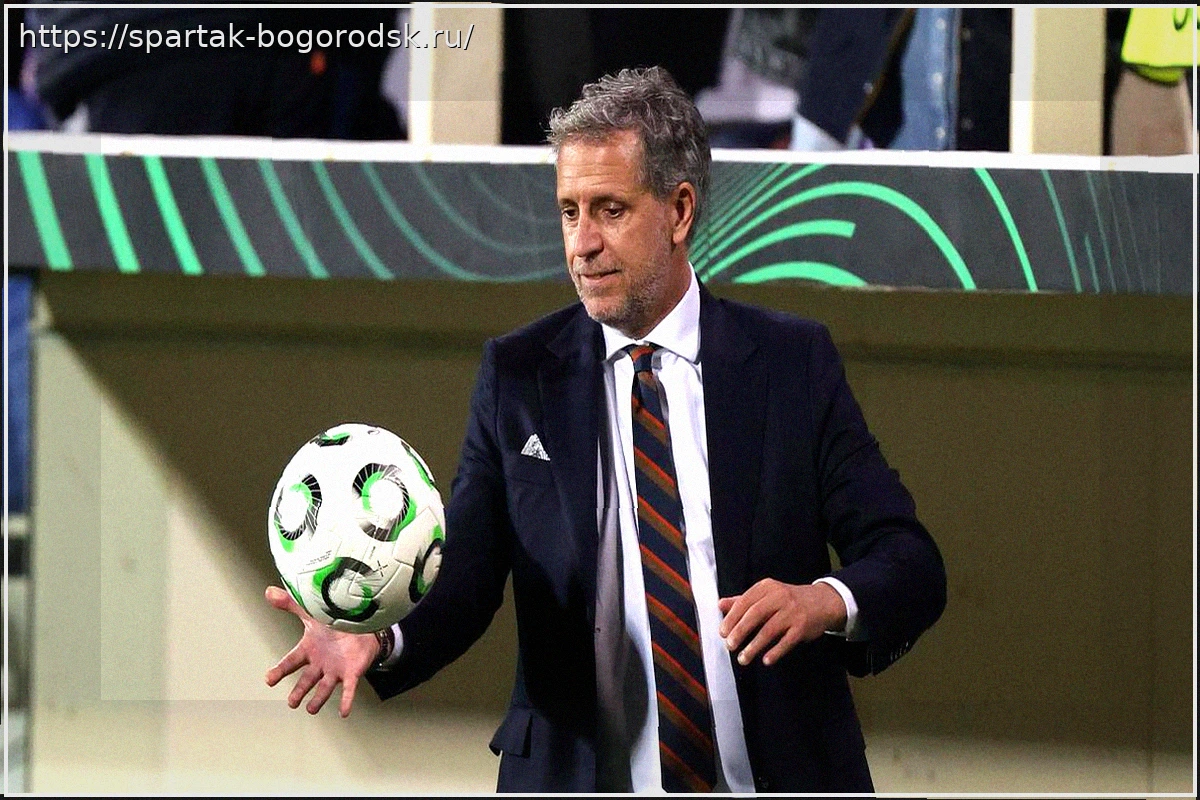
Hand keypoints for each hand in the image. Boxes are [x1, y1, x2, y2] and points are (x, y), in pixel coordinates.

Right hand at [264, 585, 380, 716]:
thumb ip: (291, 604)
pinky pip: (348, 689)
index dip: (280, 670)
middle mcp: (320, 663)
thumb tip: (269, 591)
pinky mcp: (352, 673)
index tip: (268, 679)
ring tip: (311, 709)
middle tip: (292, 702)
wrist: (362, 625)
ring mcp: (335, 670)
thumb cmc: (334, 623)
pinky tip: (343, 712)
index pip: (291, 661)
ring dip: (318, 699)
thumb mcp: (311, 613)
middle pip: (306, 680)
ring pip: (324, 688)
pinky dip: (346, 700)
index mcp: (309, 650)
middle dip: (299, 691)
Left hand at [717, 579, 846, 666]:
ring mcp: (792, 612)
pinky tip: (765, 660)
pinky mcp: (803, 626)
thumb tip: (720, 604)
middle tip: (729, 645)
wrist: (822, 602)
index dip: (732, 618)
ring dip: (754, 646)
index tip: (723, 632)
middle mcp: (779, 597)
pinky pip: (787, 641)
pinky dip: (775, 651)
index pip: (745, 602)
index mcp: (767, 587)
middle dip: (740, 631)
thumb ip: (743, 601)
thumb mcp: (766, 595)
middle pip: (755, 614)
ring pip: (769, 630)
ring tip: (743, 658)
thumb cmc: (787, 600)